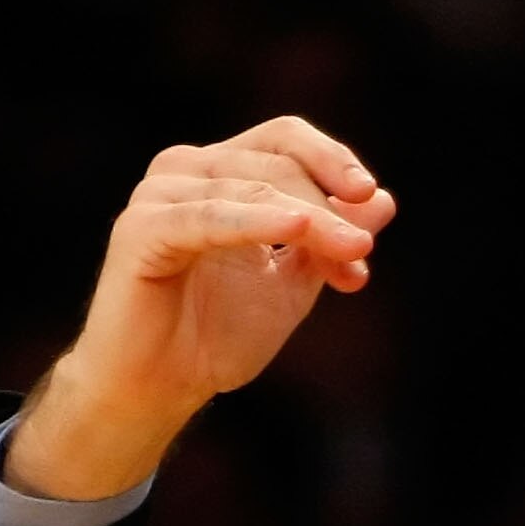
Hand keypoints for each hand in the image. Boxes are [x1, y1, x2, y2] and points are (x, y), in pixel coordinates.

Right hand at [8, 115, 391, 499]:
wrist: (160, 386)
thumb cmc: (215, 336)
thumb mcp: (291, 286)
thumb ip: (330, 244)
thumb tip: (382, 201)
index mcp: (222, 175)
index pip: (285, 139)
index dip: (332, 161)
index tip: (370, 199)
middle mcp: (188, 171)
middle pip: (275, 163)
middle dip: (328, 206)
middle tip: (362, 249)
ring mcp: (160, 195)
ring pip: (250, 189)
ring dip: (310, 220)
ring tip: (351, 252)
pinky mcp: (142, 229)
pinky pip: (207, 217)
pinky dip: (254, 221)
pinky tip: (296, 228)